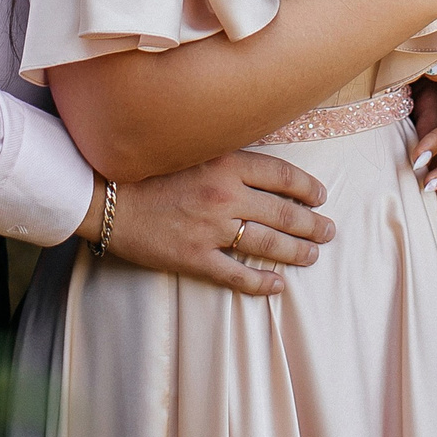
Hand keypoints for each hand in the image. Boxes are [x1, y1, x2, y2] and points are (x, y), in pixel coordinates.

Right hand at [95, 151, 334, 296]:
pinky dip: (260, 283)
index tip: (320, 195)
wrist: (107, 196)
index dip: (306, 187)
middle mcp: (225, 196)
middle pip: (283, 212)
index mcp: (226, 164)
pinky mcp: (195, 258)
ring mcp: (211, 230)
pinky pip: (237, 275)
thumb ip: (226, 157)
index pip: (281, 174)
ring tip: (312, 255)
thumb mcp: (191, 150)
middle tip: (328, 230)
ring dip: (296, 251)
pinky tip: (277, 286)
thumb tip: (261, 166)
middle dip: (311, 223)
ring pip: (267, 243)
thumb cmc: (147, 170)